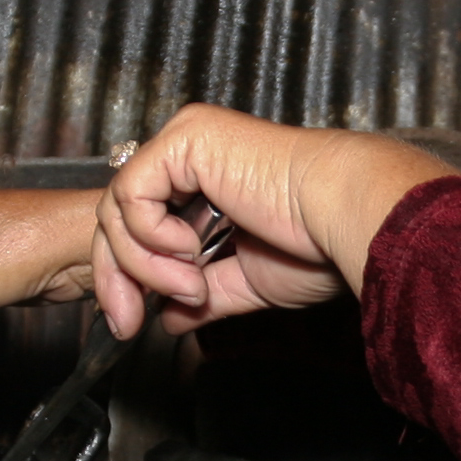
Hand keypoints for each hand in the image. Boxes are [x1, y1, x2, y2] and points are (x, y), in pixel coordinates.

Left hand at [92, 105, 457, 338]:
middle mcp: (190, 154)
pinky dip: (151, 234)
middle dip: (117, 278)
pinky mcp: (185, 139)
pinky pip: (132, 193)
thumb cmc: (316, 241)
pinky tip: (191, 250)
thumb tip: (170, 319)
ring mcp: (185, 141)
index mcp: (205, 179)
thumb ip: (205, 293)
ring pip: (117, 210)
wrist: (343, 216)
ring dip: (144, 264)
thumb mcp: (248, 279)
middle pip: (116, 218)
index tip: (133, 322)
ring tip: (190, 286)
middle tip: (128, 322)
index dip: (129, 277)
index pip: (138, 225)